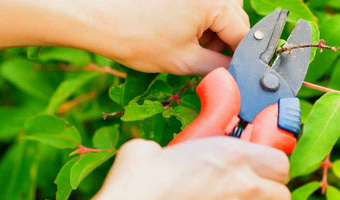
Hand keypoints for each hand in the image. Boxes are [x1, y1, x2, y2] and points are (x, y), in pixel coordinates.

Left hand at [0, 0, 249, 74]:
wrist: (96, 17)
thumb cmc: (135, 36)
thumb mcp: (184, 61)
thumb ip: (219, 68)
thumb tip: (235, 74)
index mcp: (215, 2)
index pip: (243, 35)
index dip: (239, 60)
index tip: (233, 76)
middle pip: (233, 22)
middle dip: (222, 45)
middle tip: (201, 62)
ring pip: (218, 14)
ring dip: (210, 34)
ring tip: (184, 47)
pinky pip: (204, 5)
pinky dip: (197, 22)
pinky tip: (178, 33)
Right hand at [94, 137, 290, 199]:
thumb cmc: (142, 185)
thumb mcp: (152, 151)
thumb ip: (170, 147)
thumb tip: (158, 151)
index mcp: (233, 158)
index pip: (279, 162)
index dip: (268, 162)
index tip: (255, 161)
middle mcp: (244, 188)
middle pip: (280, 191)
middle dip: (266, 186)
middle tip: (244, 183)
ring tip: (230, 196)